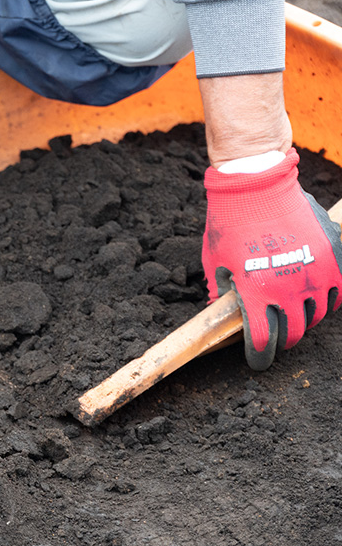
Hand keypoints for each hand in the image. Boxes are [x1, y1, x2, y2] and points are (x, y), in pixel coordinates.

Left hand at [202, 148, 341, 369]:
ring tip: (292, 314)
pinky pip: (337, 291)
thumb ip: (222, 291)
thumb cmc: (230, 224)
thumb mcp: (215, 262)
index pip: (263, 341)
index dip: (259, 356)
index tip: (257, 360)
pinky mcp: (335, 257)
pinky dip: (325, 298)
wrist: (257, 185)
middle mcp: (289, 288)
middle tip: (275, 338)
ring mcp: (317, 273)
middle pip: (292, 333)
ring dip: (303, 319)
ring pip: (316, 314)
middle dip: (281, 340)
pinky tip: (312, 296)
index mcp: (256, 293)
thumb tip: (223, 310)